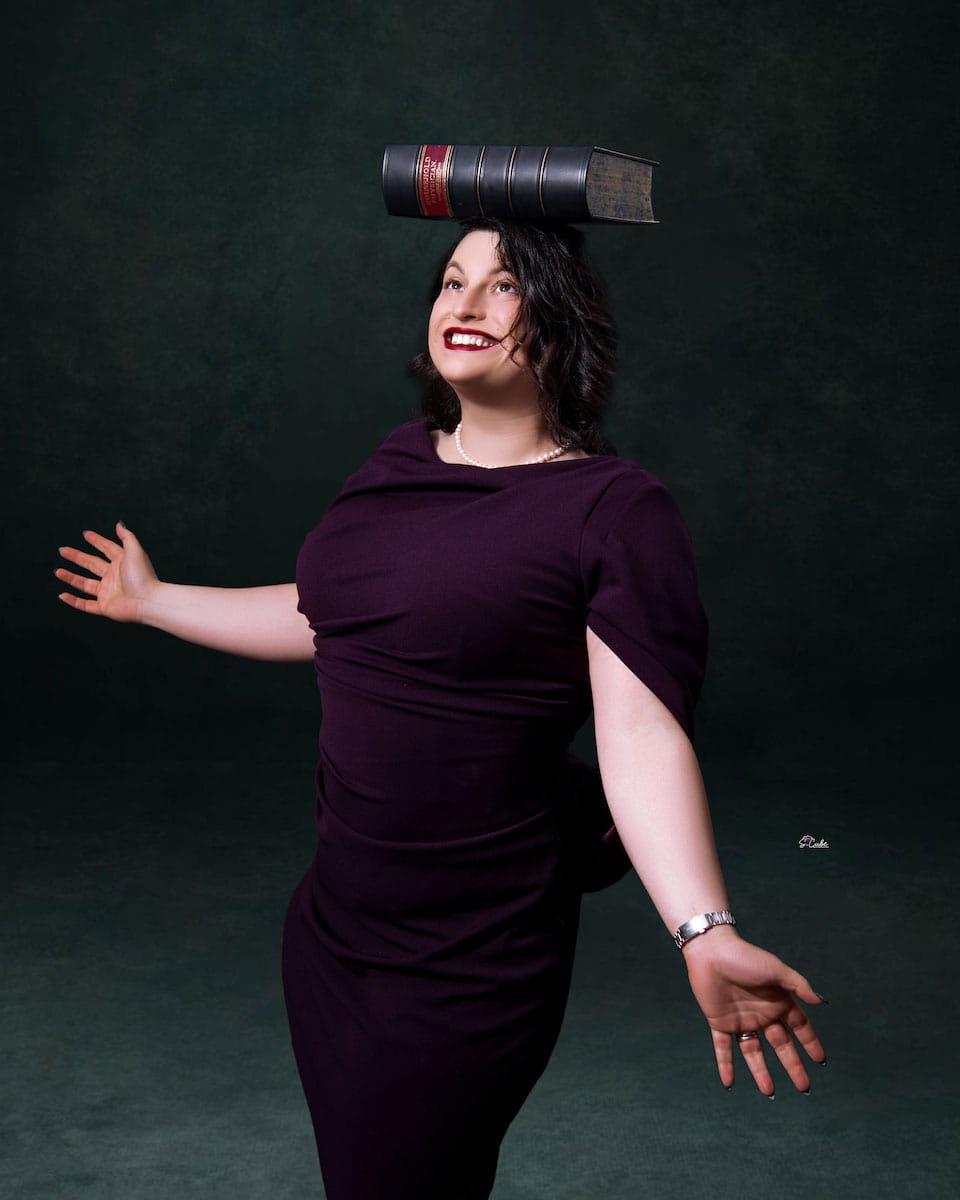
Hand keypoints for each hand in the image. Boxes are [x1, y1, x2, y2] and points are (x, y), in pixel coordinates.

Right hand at [56, 523, 159, 623]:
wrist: (147, 601)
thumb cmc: (143, 576)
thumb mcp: (135, 551)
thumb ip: (127, 536)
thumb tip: (119, 524)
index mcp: (122, 563)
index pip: (106, 549)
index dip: (97, 541)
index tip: (85, 534)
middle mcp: (114, 577)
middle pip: (91, 564)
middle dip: (77, 557)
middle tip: (63, 550)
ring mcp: (108, 592)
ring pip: (85, 584)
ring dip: (71, 577)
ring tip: (58, 571)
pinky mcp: (105, 607)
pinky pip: (85, 605)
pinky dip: (73, 601)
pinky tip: (62, 595)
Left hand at [682, 927, 825, 1096]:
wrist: (711, 951)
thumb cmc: (746, 957)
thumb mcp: (776, 970)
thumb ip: (798, 985)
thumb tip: (821, 1001)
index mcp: (777, 1001)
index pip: (799, 1027)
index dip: (810, 1043)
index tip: (821, 1061)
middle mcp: (761, 1013)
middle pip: (781, 1045)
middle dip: (793, 1065)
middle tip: (804, 1087)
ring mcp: (741, 1020)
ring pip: (753, 1052)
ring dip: (761, 1072)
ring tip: (769, 1092)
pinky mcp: (719, 1022)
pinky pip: (723, 1048)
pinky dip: (725, 1065)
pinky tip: (729, 1083)